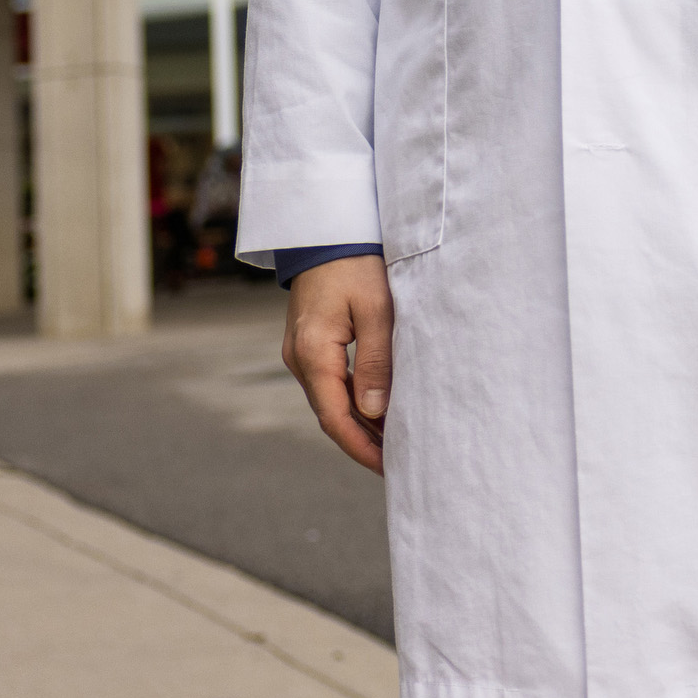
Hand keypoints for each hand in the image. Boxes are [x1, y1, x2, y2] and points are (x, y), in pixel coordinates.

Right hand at [282, 258, 393, 473]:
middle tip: (398, 462)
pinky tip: (377, 410)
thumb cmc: (358, 264)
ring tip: (394, 441)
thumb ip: (376, 361)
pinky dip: (352, 401)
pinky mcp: (309, 344)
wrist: (328, 231)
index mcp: (313, 353)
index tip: (388, 467)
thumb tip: (374, 412)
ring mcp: (300, 352)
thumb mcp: (377, 309)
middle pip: (330, 414)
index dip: (361, 447)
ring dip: (359, 423)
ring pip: (329, 401)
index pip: (334, 417)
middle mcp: (299, 359)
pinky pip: (329, 383)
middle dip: (362, 441)